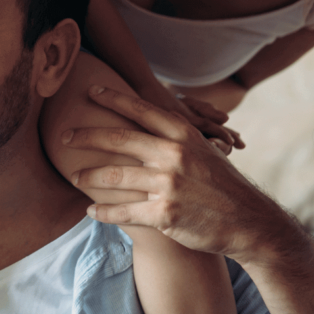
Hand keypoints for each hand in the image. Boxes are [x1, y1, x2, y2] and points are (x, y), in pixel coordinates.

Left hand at [63, 85, 282, 264]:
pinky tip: (90, 211)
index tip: (90, 90)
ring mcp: (168, 184)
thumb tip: (151, 120)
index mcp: (183, 135)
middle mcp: (174, 155)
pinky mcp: (164, 214)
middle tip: (64, 136)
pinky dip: (103, 212)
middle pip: (119, 139)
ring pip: (114, 176)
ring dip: (88, 177)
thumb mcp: (205, 151)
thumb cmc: (222, 185)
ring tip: (74, 176)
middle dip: (86, 136)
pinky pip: (123, 211)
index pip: (141, 110)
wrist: (249, 222)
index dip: (113, 98)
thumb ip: (177, 137)